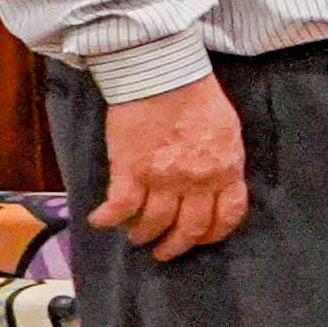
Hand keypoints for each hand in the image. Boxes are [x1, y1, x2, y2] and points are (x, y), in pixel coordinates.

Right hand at [89, 69, 247, 259]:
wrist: (163, 75)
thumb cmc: (197, 98)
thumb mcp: (227, 133)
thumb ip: (222, 162)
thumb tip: (216, 183)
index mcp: (225, 170)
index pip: (227, 216)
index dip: (214, 233)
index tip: (201, 239)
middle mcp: (197, 181)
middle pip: (189, 229)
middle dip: (175, 246)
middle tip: (163, 252)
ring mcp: (163, 179)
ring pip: (153, 223)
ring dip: (141, 235)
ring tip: (134, 236)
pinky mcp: (130, 170)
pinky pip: (119, 207)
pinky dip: (107, 219)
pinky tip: (100, 221)